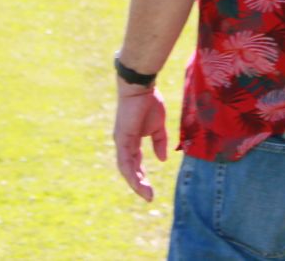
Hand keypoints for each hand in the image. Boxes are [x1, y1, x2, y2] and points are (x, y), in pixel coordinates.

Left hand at [113, 85, 169, 200]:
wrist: (141, 86)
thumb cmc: (149, 102)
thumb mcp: (158, 127)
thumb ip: (160, 142)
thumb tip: (162, 159)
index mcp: (132, 141)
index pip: (136, 164)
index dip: (142, 177)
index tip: (150, 190)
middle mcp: (124, 145)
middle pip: (130, 170)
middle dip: (139, 184)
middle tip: (149, 197)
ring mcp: (121, 142)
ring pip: (126, 169)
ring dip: (135, 183)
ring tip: (146, 194)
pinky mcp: (122, 139)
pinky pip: (125, 160)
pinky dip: (131, 172)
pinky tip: (138, 182)